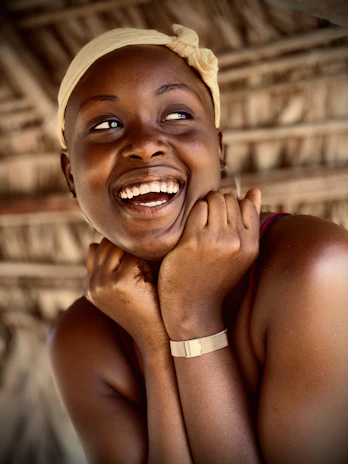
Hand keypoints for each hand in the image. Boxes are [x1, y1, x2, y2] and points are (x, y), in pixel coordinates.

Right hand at [86, 238, 167, 352]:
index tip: (135, 266)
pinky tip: (149, 284)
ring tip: (146, 278)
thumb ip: (108, 267)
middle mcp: (92, 284)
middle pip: (107, 245)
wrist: (154, 336)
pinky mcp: (119, 282)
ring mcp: (103, 283)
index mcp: (89, 286)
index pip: (96, 249)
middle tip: (143, 271)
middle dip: (128, 252)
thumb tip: (95, 242)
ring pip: (120, 248)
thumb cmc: (144, 308)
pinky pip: (134, 257)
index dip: (119, 251)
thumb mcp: (120, 287)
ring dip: (138, 257)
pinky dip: (146, 266)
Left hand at [158, 189, 260, 335]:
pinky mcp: (193, 241)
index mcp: (251, 245)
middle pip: (228, 198)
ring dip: (204, 205)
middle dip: (217, 203)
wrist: (193, 307)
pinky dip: (192, 213)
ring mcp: (215, 240)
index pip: (247, 203)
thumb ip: (249, 221)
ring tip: (199, 223)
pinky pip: (197, 208)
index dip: (232, 205)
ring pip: (213, 199)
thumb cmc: (215, 277)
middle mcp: (236, 241)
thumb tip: (255, 191)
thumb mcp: (241, 254)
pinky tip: (189, 229)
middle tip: (207, 219)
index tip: (221, 218)